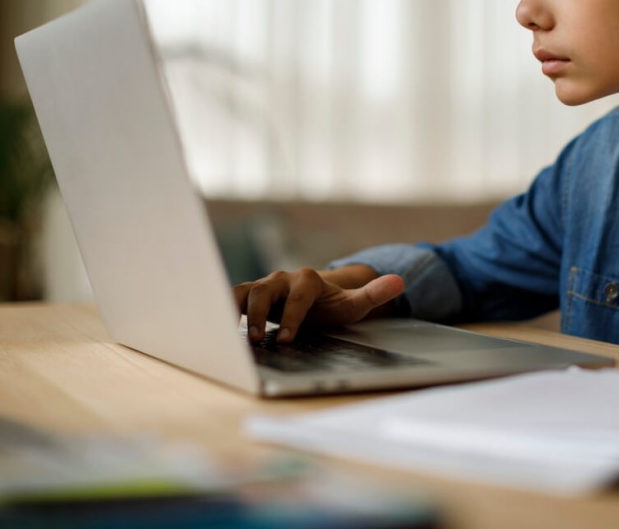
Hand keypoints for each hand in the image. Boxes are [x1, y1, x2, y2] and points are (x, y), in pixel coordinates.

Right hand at [233, 266, 404, 343]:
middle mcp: (282, 279)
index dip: (291, 316)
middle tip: (256, 340)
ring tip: (233, 335)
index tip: (287, 338)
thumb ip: (374, 294)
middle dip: (258, 314)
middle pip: (264, 290)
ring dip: (236, 311)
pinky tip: (218, 331)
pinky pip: (232, 299)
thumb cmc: (334, 305)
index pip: (297, 296)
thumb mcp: (356, 304)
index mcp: (307, 279)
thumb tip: (400, 281)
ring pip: (243, 292)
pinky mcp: (250, 295)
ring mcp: (265, 286)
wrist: (317, 300)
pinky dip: (223, 310)